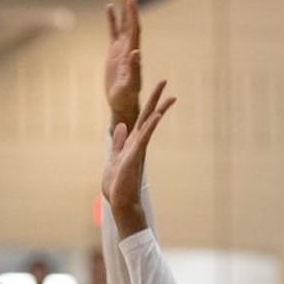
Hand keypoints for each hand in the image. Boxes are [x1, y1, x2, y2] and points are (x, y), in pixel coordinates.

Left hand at [102, 80, 174, 235]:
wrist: (120, 203)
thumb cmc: (117, 185)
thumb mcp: (114, 159)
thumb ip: (118, 142)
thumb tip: (120, 126)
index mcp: (132, 143)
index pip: (142, 119)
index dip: (148, 104)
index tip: (157, 90)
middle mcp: (137, 144)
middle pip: (148, 117)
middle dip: (156, 99)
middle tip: (165, 81)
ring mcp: (138, 150)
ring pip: (150, 125)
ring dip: (159, 109)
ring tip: (170, 96)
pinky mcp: (135, 157)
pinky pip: (144, 138)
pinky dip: (150, 126)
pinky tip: (158, 116)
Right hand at [104, 0, 141, 129]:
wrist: (123, 103)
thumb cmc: (127, 97)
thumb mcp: (131, 85)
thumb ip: (134, 69)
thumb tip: (136, 52)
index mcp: (133, 53)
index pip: (134, 29)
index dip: (133, 14)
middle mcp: (129, 47)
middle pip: (131, 21)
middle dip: (130, 4)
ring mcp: (122, 48)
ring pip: (124, 23)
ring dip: (124, 7)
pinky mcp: (114, 52)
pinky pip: (113, 32)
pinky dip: (112, 20)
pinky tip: (109, 8)